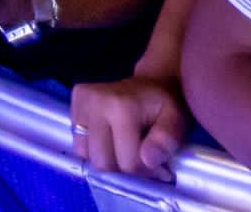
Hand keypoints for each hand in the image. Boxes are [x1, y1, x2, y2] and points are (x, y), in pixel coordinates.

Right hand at [70, 75, 190, 181]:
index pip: (127, 161)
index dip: (143, 169)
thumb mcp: (176, 118)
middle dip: (123, 166)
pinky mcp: (73, 103)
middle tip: (138, 154)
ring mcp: (81, 103)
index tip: (154, 162)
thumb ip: (167, 139)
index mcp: (122, 106)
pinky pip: (78, 147)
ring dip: (107, 159)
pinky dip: (94, 150)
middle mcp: (95, 103)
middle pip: (103, 162)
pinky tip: (110, 136)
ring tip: (124, 143)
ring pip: (87, 157)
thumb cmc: (165, 102)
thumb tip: (149, 160)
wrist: (152, 80)